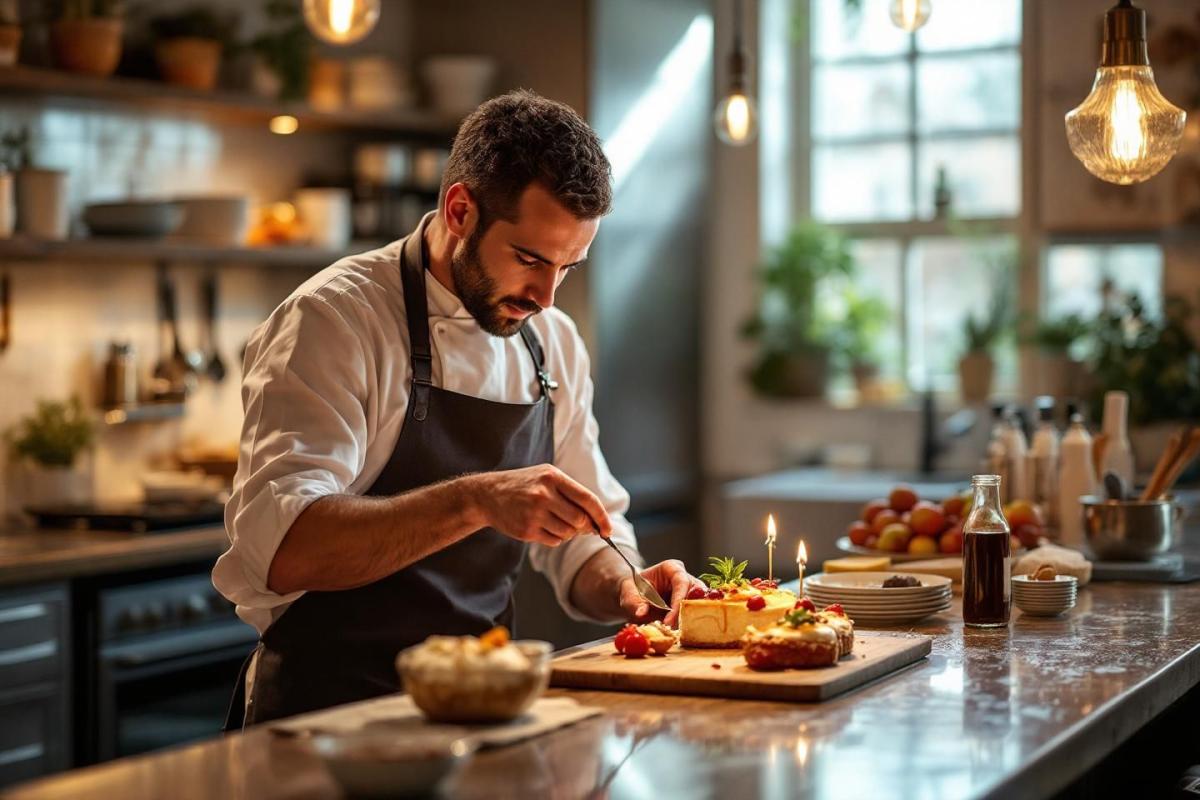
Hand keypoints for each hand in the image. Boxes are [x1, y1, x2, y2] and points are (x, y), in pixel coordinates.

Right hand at [470, 464, 612, 546]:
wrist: (487, 494)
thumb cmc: (524, 485)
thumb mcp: (547, 478)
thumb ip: (572, 495)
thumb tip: (596, 521)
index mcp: (553, 477)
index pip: (588, 499)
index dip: (602, 516)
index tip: (608, 529)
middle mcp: (543, 494)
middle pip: (580, 520)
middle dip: (586, 527)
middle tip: (584, 528)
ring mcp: (533, 513)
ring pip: (568, 533)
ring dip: (569, 533)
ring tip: (557, 522)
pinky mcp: (526, 530)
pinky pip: (554, 541)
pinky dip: (556, 538)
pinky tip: (544, 527)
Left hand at [618, 559, 705, 626]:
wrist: (634, 594)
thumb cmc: (633, 590)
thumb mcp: (630, 594)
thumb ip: (635, 603)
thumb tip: (641, 613)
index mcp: (671, 568)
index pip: (681, 583)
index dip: (678, 602)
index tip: (668, 620)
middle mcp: (685, 578)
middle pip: (697, 593)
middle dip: (690, 612)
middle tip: (679, 629)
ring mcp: (690, 592)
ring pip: (701, 604)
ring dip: (693, 619)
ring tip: (681, 632)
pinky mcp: (691, 605)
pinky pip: (697, 613)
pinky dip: (691, 624)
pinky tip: (683, 633)